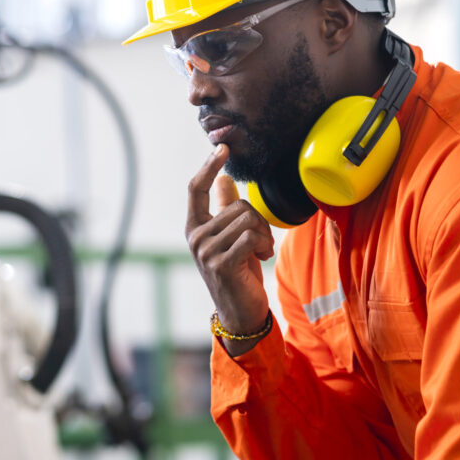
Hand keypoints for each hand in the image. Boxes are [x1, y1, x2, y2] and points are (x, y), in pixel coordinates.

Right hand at [186, 144, 274, 354]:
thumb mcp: (230, 237)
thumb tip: (223, 178)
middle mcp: (195, 237)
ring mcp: (206, 251)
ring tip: (260, 252)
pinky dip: (264, 245)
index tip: (223, 148)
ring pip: (247, 220)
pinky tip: (262, 258)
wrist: (240, 312)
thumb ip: (223, 209)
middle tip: (259, 242)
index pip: (196, 189)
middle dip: (257, 221)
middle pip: (236, 205)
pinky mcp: (221, 264)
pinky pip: (252, 236)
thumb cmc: (237, 272)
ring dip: (264, 235)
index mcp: (194, 227)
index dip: (208, 166)